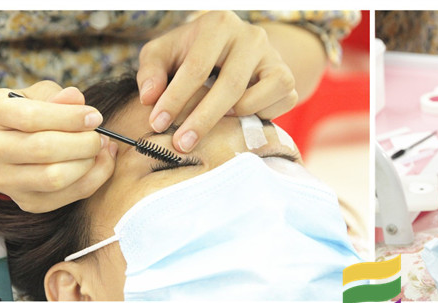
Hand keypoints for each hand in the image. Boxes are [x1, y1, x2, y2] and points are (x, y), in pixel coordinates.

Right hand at [0, 81, 116, 212]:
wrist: (6, 149)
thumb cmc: (28, 116)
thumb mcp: (37, 96)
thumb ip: (56, 96)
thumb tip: (76, 98)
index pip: (30, 117)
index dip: (69, 117)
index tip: (95, 116)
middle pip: (44, 149)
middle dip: (83, 142)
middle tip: (99, 136)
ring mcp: (5, 180)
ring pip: (55, 177)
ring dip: (88, 163)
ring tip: (100, 149)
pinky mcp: (27, 202)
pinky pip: (69, 195)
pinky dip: (93, 179)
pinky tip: (99, 163)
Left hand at [137, 11, 297, 152]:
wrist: (238, 50)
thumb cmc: (195, 52)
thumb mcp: (167, 52)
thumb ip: (152, 70)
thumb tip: (149, 97)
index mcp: (219, 24)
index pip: (196, 68)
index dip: (175, 99)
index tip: (157, 124)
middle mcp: (252, 37)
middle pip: (229, 87)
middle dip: (203, 120)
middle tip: (182, 144)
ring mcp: (275, 59)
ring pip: (253, 101)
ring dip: (230, 119)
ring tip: (214, 119)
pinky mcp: (288, 81)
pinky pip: (272, 111)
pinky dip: (253, 118)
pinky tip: (240, 112)